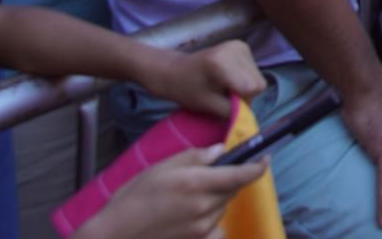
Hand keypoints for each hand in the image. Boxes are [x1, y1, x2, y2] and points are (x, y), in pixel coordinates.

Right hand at [70, 144, 266, 238]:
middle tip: (208, 176)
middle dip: (228, 180)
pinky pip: (216, 227)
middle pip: (232, 190)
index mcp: (197, 183)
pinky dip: (210, 219)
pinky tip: (191, 216)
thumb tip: (221, 151)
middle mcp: (204, 206)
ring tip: (188, 197)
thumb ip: (196, 157)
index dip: (258, 166)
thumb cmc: (134, 197)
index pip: (241, 174)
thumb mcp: (162, 167)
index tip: (265, 157)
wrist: (116, 235)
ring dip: (217, 199)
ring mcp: (202, 227)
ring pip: (223, 207)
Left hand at [138, 41, 267, 118]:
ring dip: (246, 86)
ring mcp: (240, 45)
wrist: (174, 70)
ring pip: (257, 76)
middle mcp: (235, 49)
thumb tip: (251, 117)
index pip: (253, 88)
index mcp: (223, 64)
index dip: (244, 100)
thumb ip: (233, 112)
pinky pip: (254, 69)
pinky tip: (228, 77)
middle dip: (246, 93)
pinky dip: (244, 77)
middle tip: (225, 96)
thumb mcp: (209, 106)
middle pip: (258, 81)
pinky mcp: (241, 45)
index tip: (227, 102)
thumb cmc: (187, 90)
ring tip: (225, 85)